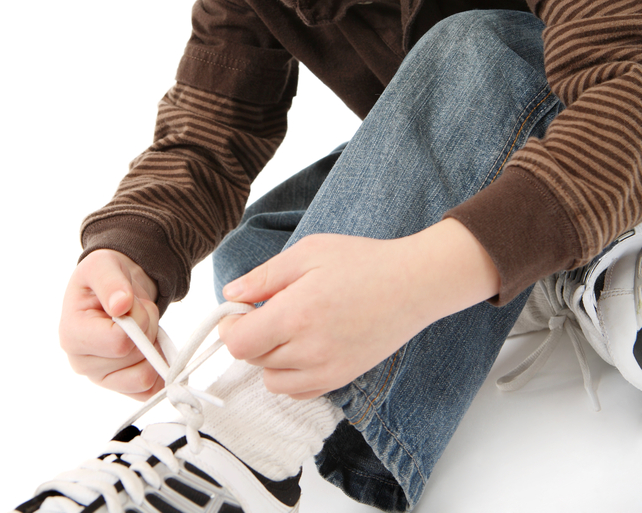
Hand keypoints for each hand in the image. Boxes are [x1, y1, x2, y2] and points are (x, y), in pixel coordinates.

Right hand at [59, 248, 161, 399]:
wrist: (116, 288)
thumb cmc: (105, 277)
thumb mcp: (103, 265)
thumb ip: (110, 282)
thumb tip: (120, 305)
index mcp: (72, 335)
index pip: (118, 341)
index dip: (137, 319)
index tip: (131, 302)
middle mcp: (82, 363)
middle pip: (135, 357)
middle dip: (148, 327)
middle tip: (137, 310)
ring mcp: (102, 378)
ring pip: (144, 376)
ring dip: (153, 346)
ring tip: (141, 327)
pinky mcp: (121, 387)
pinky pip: (149, 391)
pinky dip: (158, 367)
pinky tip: (150, 345)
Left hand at [219, 221, 499, 399]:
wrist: (413, 284)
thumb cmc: (363, 262)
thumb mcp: (308, 252)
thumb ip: (264, 276)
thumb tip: (231, 294)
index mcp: (296, 314)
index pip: (238, 343)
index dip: (230, 327)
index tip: (239, 310)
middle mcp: (309, 350)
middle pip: (252, 360)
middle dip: (250, 335)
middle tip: (268, 308)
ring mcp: (327, 370)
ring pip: (272, 380)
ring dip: (269, 357)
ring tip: (288, 327)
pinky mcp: (341, 379)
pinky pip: (298, 391)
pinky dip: (291, 374)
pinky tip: (303, 345)